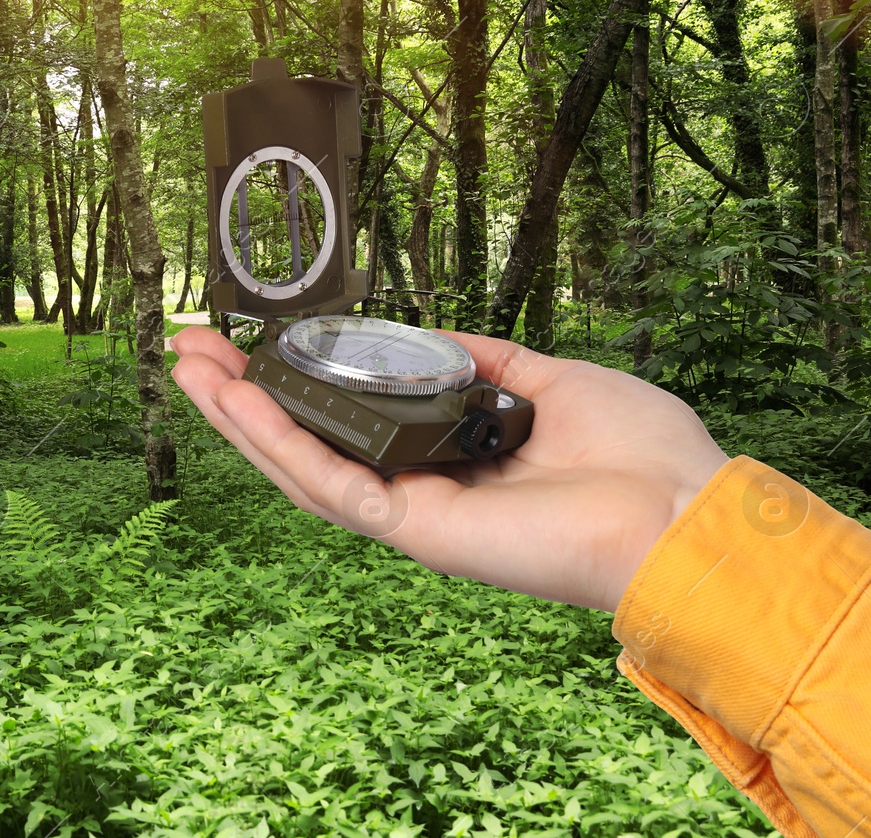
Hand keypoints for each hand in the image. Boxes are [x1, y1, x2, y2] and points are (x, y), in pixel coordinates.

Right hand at [170, 325, 729, 611]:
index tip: (254, 340)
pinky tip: (240, 401)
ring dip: (239, 420)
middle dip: (243, 399)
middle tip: (190, 349)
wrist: (684, 510)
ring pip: (301, 468)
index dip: (295, 386)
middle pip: (308, 446)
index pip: (350, 427)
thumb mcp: (550, 381)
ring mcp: (415, 516)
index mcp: (450, 462)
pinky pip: (333, 485)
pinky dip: (282, 445)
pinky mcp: (418, 531)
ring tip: (186, 367)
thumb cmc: (638, 455)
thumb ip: (485, 363)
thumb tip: (436, 338)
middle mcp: (422, 492)